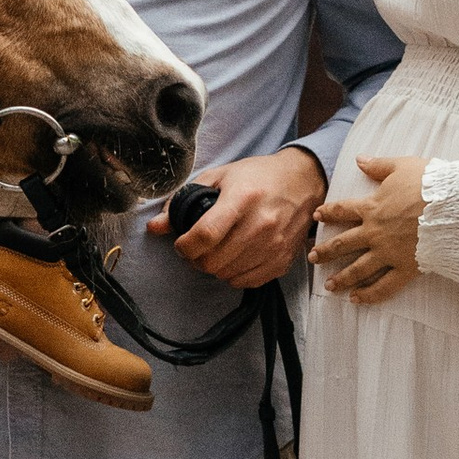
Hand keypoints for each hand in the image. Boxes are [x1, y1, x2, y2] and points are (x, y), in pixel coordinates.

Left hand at [147, 145, 324, 286]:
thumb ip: (184, 201)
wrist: (303, 182)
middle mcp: (261, 224)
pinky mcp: (283, 261)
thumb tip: (155, 227)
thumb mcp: (220, 177)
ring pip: (227, 274)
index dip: (184, 246)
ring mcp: (274, 246)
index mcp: (242, 199)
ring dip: (213, 267)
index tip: (180, 243)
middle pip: (213, 261)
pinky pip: (246, 282)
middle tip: (195, 249)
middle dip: (195, 259)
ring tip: (214, 251)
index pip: (206, 235)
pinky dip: (233, 275)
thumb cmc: (258, 177)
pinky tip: (233, 258)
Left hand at [313, 153, 423, 302]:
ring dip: (341, 278)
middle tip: (312, 258)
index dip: (328, 212)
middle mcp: (374, 233)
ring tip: (329, 286)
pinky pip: (384, 286)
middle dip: (325, 251)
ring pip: (358, 268)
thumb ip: (378, 165)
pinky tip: (357, 299)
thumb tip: (359, 159)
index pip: (343, 210)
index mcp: (372, 208)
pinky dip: (369, 295)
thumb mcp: (402, 166)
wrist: (452, 207)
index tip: (316, 216)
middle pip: (343, 244)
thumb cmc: (429, 184)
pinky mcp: (405, 267)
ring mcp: (388, 252)